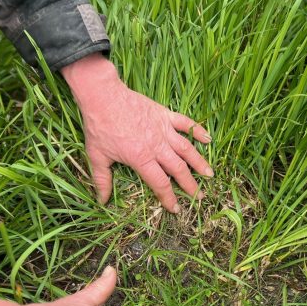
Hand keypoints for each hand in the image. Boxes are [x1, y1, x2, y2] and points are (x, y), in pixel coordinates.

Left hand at [62, 54, 213, 212]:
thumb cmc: (99, 127)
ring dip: (199, 162)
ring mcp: (163, 129)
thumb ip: (102, 180)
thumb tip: (101, 200)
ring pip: (186, 149)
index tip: (176, 208)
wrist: (103, 97)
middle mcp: (157, 146)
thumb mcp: (97, 156)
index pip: (160, 183)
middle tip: (200, 197)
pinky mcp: (164, 115)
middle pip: (178, 169)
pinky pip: (185, 123)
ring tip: (210, 174)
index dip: (169, 198)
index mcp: (142, 158)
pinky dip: (197, 130)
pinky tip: (208, 139)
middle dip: (190, 185)